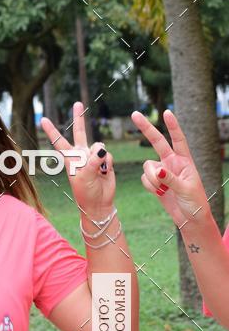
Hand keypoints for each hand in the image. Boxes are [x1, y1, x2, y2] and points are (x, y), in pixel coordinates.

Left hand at [41, 101, 115, 220]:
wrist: (98, 203)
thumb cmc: (86, 192)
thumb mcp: (84, 176)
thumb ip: (92, 161)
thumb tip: (102, 148)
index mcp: (70, 159)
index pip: (58, 142)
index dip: (51, 130)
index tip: (42, 119)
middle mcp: (81, 155)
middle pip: (79, 132)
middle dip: (79, 118)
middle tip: (77, 103)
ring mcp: (93, 156)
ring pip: (98, 145)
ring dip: (99, 158)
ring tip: (97, 171)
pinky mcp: (105, 160)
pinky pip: (108, 154)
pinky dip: (108, 163)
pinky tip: (105, 172)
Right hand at [131, 109, 209, 224]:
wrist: (190, 218)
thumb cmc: (195, 202)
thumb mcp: (185, 189)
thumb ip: (170, 179)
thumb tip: (157, 170)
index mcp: (184, 161)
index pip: (178, 139)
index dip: (172, 126)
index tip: (166, 112)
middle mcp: (172, 163)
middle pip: (157, 142)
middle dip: (146, 128)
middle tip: (135, 114)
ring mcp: (162, 172)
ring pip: (147, 167)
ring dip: (151, 179)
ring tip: (162, 190)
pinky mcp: (155, 183)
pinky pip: (144, 179)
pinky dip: (149, 186)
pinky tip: (159, 193)